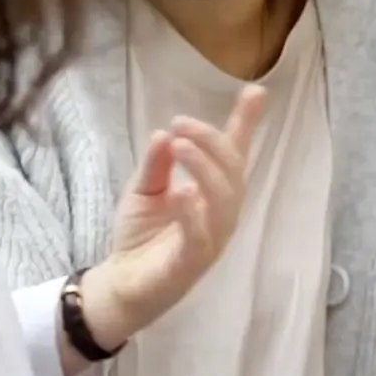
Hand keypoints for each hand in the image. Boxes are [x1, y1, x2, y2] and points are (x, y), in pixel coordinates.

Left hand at [82, 85, 264, 344]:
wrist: (120, 285)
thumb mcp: (144, 189)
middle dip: (211, 140)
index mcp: (212, 192)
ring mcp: (211, 238)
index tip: (256, 91)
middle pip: (232, 170)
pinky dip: (194, 212)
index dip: (245, 123)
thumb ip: (157, 163)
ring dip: (204, 167)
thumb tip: (164, 133)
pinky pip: (201, 235)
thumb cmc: (140, 237)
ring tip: (180, 145)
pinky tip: (181, 192)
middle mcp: (221, 213)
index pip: (233, 154)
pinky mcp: (193, 262)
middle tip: (180, 122)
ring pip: (224, 198)